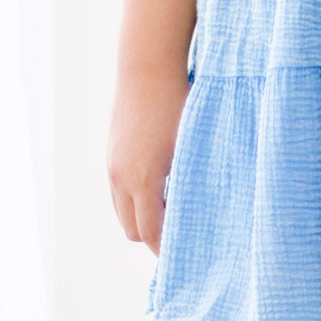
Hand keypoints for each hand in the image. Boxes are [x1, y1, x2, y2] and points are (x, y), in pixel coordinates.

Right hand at [107, 65, 190, 255]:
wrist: (148, 66)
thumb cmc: (179, 102)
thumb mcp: (194, 143)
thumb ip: (195, 180)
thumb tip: (209, 211)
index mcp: (144, 179)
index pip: (150, 234)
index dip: (166, 249)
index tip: (187, 254)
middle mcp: (121, 177)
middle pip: (132, 229)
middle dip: (154, 236)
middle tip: (184, 231)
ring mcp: (112, 166)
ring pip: (122, 212)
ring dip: (143, 217)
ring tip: (174, 208)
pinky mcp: (111, 154)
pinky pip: (118, 192)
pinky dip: (135, 199)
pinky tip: (161, 185)